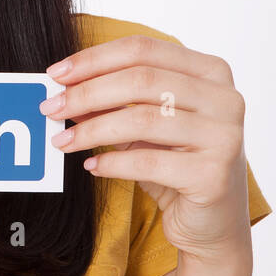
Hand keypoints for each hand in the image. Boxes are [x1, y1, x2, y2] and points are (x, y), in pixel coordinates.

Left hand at [38, 34, 251, 260]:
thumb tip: (64, 87)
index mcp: (212, 72)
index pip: (144, 49)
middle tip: (50, 108)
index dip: (94, 59)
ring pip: (142, 120)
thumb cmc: (176, 166)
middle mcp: (225, 99)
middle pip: (140, 80)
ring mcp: (224, 136)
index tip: (56, 74)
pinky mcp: (213, 175)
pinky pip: (147, 161)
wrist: (212, 225)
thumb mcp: (145, 127)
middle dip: (86, 93)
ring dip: (92, 129)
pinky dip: (112, 162)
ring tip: (61, 141)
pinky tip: (91, 165)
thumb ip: (114, 102)